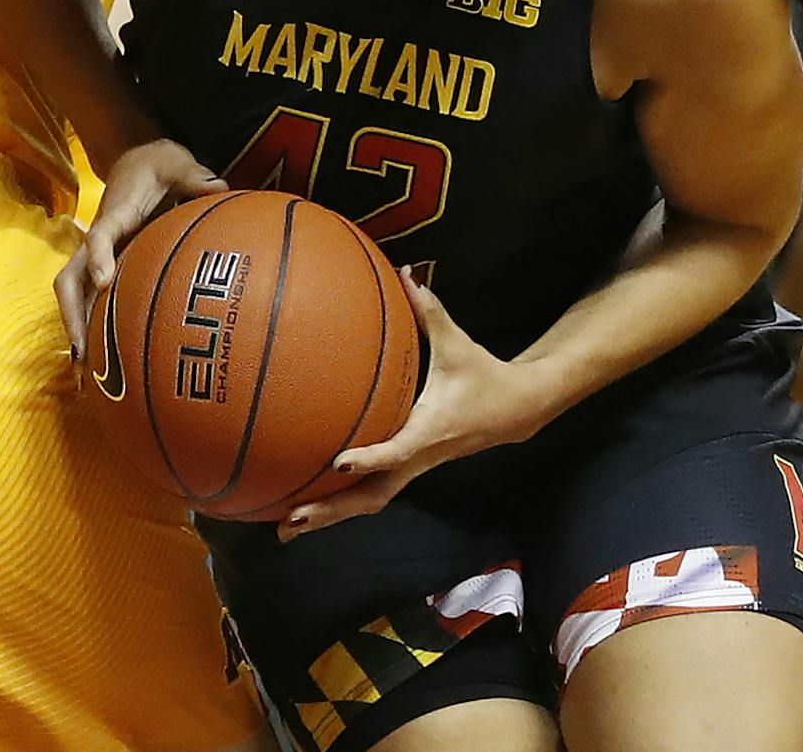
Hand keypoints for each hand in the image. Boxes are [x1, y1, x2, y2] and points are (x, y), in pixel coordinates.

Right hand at [53, 139, 225, 356]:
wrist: (136, 160)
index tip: (104, 282)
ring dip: (75, 332)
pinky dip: (89, 331)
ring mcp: (96, 257)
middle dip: (73, 316)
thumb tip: (220, 189)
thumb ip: (196, 177)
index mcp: (114, 215)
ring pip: (74, 297)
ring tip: (84, 377)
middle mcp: (98, 240)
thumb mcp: (178, 163)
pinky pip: (89, 301)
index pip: (100, 236)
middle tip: (84, 354)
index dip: (99, 256)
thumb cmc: (158, 165)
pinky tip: (101, 365)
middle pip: (70, 280)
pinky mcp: (104, 268)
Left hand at [281, 269, 537, 539]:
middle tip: (291, 518)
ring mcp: (413, 469)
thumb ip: (430, 311)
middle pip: (372, 495)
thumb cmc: (483, 375)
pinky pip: (371, 492)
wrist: (516, 411)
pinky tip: (307, 506)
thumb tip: (407, 272)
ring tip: (286, 529)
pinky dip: (340, 503)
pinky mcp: (409, 469)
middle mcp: (418, 457)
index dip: (368, 458)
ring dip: (330, 516)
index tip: (337, 461)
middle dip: (332, 509)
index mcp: (430, 431)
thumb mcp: (458, 343)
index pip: (396, 451)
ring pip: (369, 502)